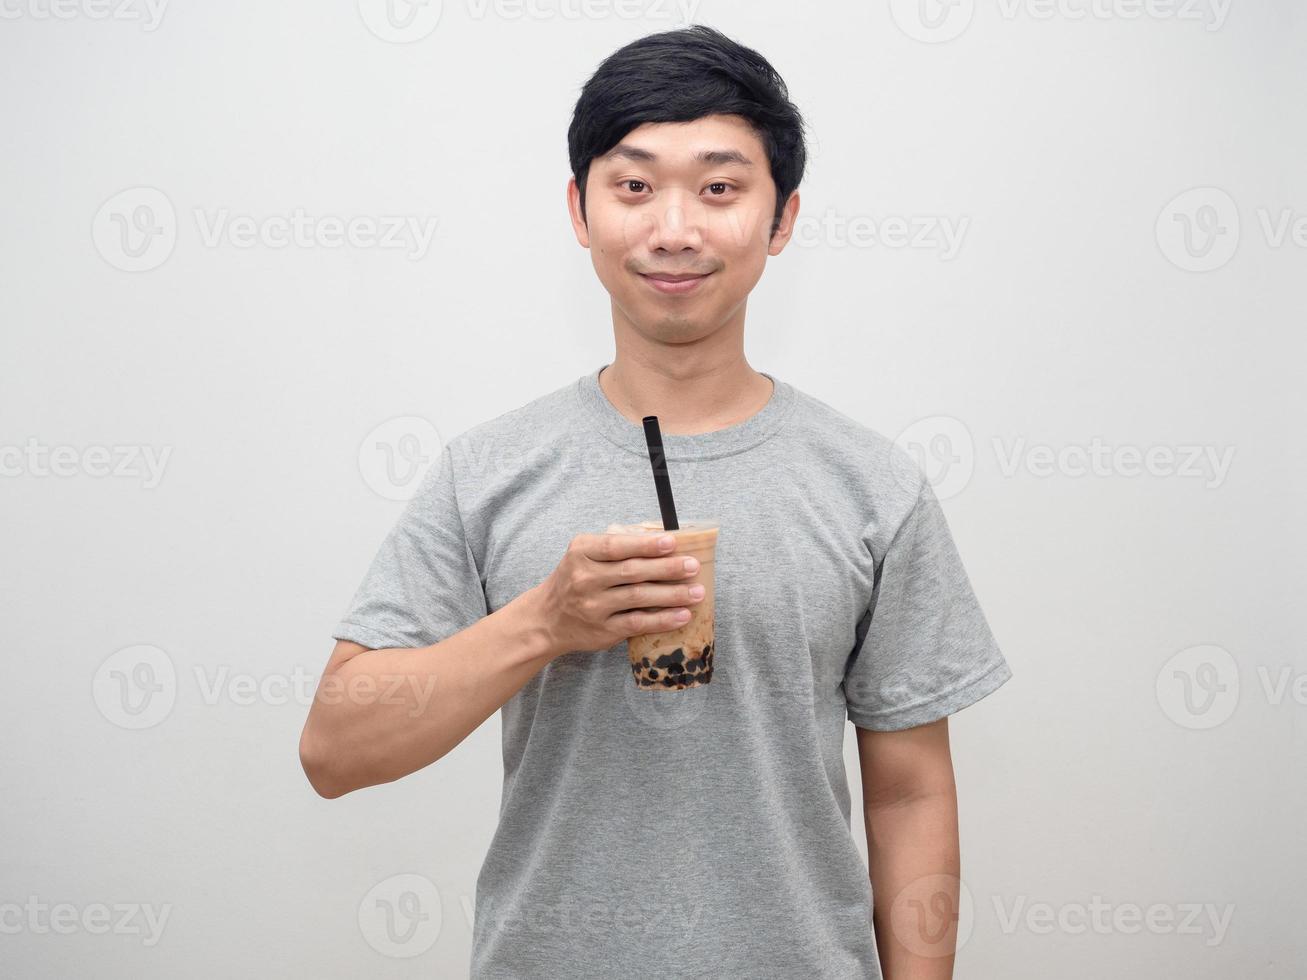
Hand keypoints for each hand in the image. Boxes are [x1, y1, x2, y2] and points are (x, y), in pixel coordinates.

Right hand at [532, 531, 706, 656]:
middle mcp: (585, 579)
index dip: (645, 545)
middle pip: (632, 572)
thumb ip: (615, 545)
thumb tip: (659, 537)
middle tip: (693, 566)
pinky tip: (682, 615)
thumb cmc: (575, 579)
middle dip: (667, 568)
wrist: (547, 618)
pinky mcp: (603, 631)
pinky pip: (638, 623)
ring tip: (697, 592)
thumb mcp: (583, 555)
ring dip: (672, 595)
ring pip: (639, 598)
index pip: (616, 546)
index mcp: (581, 553)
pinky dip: (663, 619)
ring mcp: (594, 607)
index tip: (672, 542)